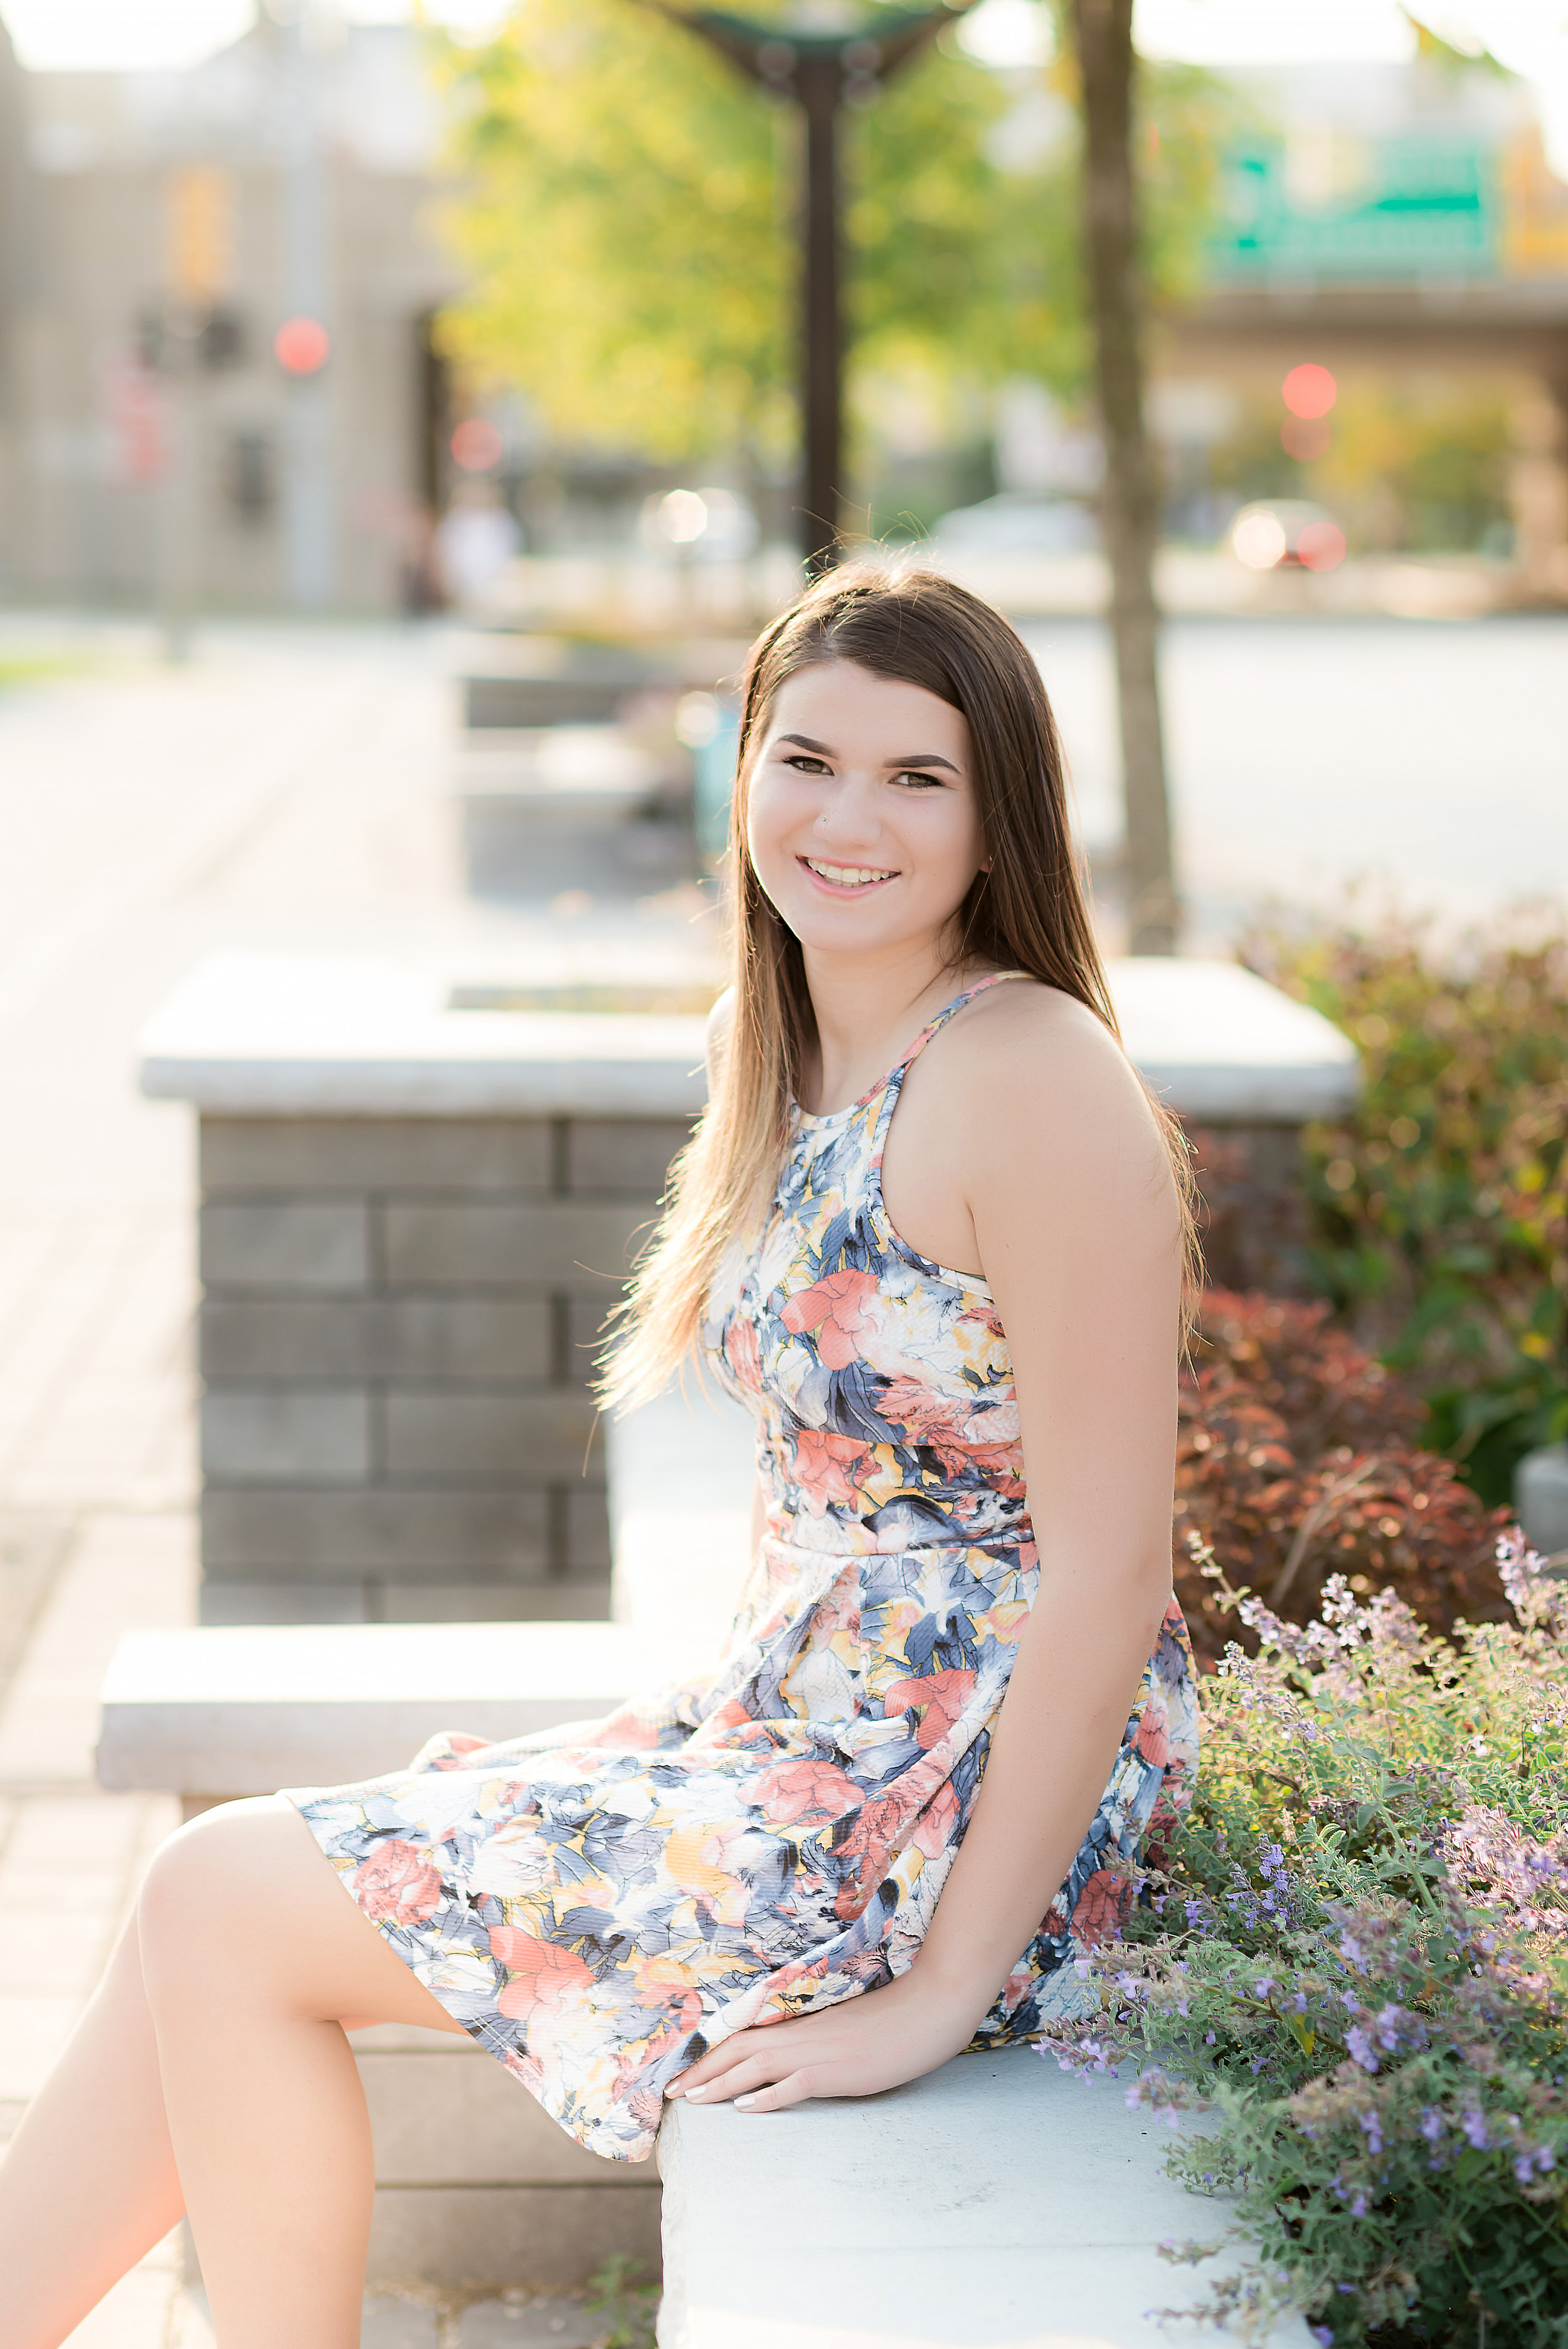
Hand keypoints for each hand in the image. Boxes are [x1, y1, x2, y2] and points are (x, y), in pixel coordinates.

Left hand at [664, 1968, 981, 2115]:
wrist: (930, 2007)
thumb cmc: (894, 2018)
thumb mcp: (847, 2029)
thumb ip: (818, 2042)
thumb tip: (796, 2062)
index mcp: (805, 2023)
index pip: (748, 2034)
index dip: (713, 2053)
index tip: (686, 2071)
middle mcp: (804, 2034)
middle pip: (741, 2048)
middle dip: (703, 2070)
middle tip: (671, 2091)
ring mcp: (819, 2052)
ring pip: (757, 2065)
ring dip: (720, 2083)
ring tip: (692, 2100)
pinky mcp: (837, 2070)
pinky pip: (794, 2084)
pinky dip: (766, 2097)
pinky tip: (745, 2108)